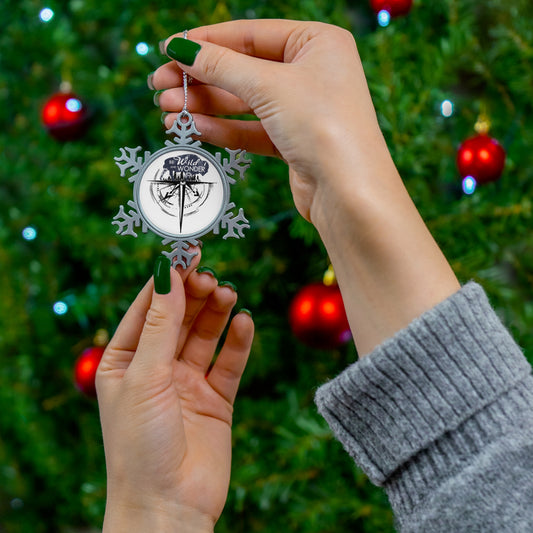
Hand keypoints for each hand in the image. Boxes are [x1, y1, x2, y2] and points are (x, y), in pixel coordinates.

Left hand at [96, 253, 253, 531]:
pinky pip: (229, 362)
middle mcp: (156, 368)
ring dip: (217, 312)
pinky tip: (245, 322)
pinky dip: (238, 341)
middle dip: (194, 294)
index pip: (147, 308)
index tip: (186, 253)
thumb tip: (167, 272)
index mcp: (125, 360)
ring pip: (205, 335)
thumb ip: (161, 324)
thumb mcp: (145, 375)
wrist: (169, 507)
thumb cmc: (140, 444)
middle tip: (211, 277)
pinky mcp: (216, 398)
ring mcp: (187, 382)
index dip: (167, 279)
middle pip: (179, 317)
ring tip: (228, 294)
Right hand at [151, 19, 390, 222]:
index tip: (169, 49)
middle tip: (159, 86)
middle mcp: (312, 73)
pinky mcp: (294, 143)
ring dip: (205, 107)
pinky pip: (252, 130)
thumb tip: (181, 48)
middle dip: (200, 79)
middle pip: (244, 69)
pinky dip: (223, 129)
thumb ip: (222, 66)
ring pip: (244, 103)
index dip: (207, 41)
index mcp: (317, 42)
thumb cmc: (322, 126)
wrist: (349, 193)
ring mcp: (303, 110)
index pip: (250, 34)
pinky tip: (194, 129)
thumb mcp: (268, 86)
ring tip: (167, 112)